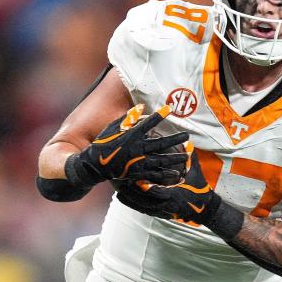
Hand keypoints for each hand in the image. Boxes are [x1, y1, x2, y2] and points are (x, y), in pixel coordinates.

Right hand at [67, 104, 188, 186]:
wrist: (94, 165)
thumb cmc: (103, 143)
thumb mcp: (112, 127)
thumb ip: (127, 118)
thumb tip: (140, 107)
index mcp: (130, 136)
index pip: (148, 124)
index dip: (159, 116)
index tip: (169, 109)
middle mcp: (137, 149)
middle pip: (160, 144)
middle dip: (175, 139)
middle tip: (187, 135)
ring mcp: (138, 163)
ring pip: (161, 160)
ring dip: (175, 157)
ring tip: (187, 155)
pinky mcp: (137, 174)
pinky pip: (154, 174)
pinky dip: (166, 174)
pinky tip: (176, 173)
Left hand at [115, 143, 219, 224]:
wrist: (204, 208)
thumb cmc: (200, 189)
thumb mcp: (195, 172)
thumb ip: (190, 157)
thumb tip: (186, 142)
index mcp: (173, 194)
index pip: (156, 191)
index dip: (144, 185)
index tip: (134, 178)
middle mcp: (165, 205)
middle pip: (143, 200)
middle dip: (131, 192)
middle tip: (119, 183)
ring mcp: (161, 210)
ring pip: (140, 206)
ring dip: (129, 198)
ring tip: (117, 192)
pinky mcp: (159, 213)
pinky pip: (142, 209)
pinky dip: (131, 204)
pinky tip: (122, 198)